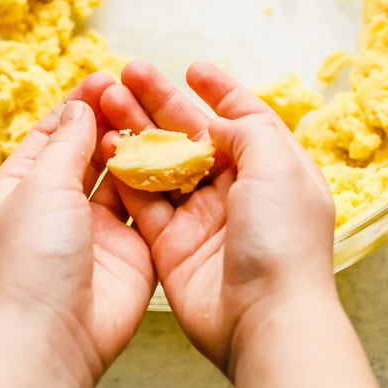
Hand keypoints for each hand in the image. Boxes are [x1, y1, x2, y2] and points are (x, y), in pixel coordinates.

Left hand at [0, 75, 156, 387]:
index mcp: (23, 186)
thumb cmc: (31, 260)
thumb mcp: (41, 185)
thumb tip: (81, 108)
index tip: (106, 78)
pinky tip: (175, 155)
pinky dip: (160, 183)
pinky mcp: (132, 250)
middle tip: (139, 90)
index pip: (53, 134)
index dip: (79, 105)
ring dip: (138, 147)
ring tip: (160, 116)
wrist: (54, 334)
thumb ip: (66, 143)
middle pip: (90, 151)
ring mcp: (97, 228)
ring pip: (123, 176)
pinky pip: (149, 208)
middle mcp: (60, 205)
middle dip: (111, 120)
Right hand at [99, 60, 336, 372]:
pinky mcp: (171, 244)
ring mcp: (202, 218)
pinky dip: (124, 171)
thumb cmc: (283, 240)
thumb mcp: (279, 168)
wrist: (265, 319)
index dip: (220, 92)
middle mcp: (238, 191)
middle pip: (193, 134)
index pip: (245, 119)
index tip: (192, 68)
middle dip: (162, 101)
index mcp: (273, 170)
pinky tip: (104, 143)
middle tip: (129, 71)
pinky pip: (143, 200)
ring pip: (163, 162)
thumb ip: (249, 131)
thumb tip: (219, 121)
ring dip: (136, 128)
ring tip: (107, 97)